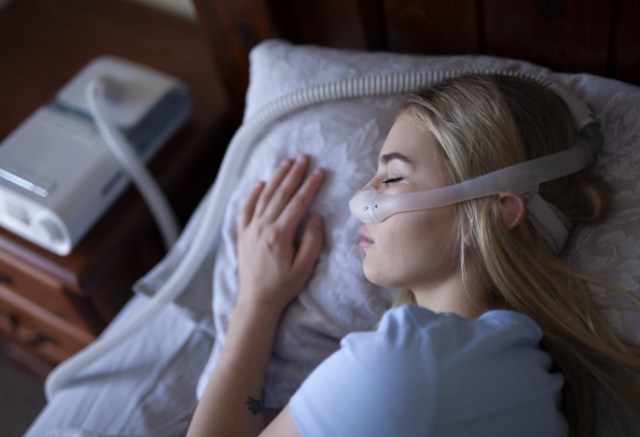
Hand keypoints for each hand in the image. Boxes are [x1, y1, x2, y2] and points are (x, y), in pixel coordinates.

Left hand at [237, 155, 324, 312]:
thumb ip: (312, 240)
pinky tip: (261, 183)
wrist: (256, 300)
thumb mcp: (304, 267)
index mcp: (280, 235)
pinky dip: (253, 194)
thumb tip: (316, 216)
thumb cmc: (283, 286)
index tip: (319, 171)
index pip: (298, 203)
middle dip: (293, 174)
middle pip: (280, 194)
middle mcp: (263, 227)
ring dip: (276, 178)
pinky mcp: (242, 234)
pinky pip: (246, 209)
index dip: (310, 185)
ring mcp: (250, 229)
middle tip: (303, 157)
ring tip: (286, 163)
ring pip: (264, 197)